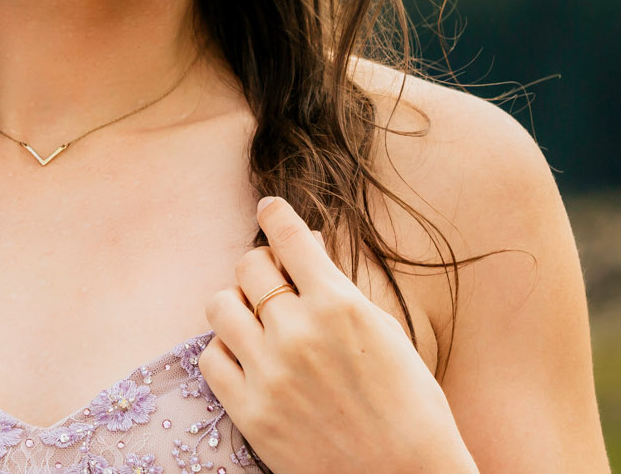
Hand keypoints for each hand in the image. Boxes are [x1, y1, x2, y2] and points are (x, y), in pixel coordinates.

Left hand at [198, 197, 476, 473]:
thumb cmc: (410, 407)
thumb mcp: (386, 334)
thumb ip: (339, 290)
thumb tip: (305, 245)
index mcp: (340, 306)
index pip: (290, 237)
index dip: (275, 216)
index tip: (268, 208)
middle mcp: (299, 332)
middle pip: (249, 266)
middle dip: (261, 266)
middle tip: (272, 280)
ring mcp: (269, 373)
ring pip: (220, 305)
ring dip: (236, 305)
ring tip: (256, 321)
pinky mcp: (249, 412)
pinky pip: (210, 357)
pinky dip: (225, 352)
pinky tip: (247, 358)